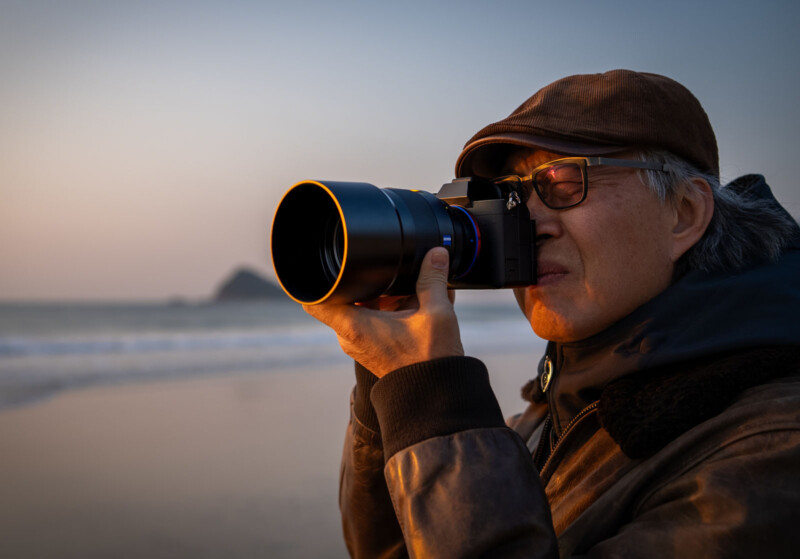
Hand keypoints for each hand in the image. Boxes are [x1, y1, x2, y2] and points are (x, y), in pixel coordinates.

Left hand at [304, 247, 463, 377]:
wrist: (436, 395)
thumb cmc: (430, 361)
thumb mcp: (436, 313)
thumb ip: (433, 279)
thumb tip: (435, 252)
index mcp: (354, 326)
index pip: (315, 300)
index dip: (316, 278)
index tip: (328, 263)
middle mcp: (350, 336)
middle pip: (343, 296)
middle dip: (363, 281)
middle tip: (387, 272)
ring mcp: (360, 342)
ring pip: (361, 307)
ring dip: (380, 295)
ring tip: (407, 291)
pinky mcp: (373, 347)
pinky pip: (373, 319)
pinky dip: (388, 308)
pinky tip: (412, 303)